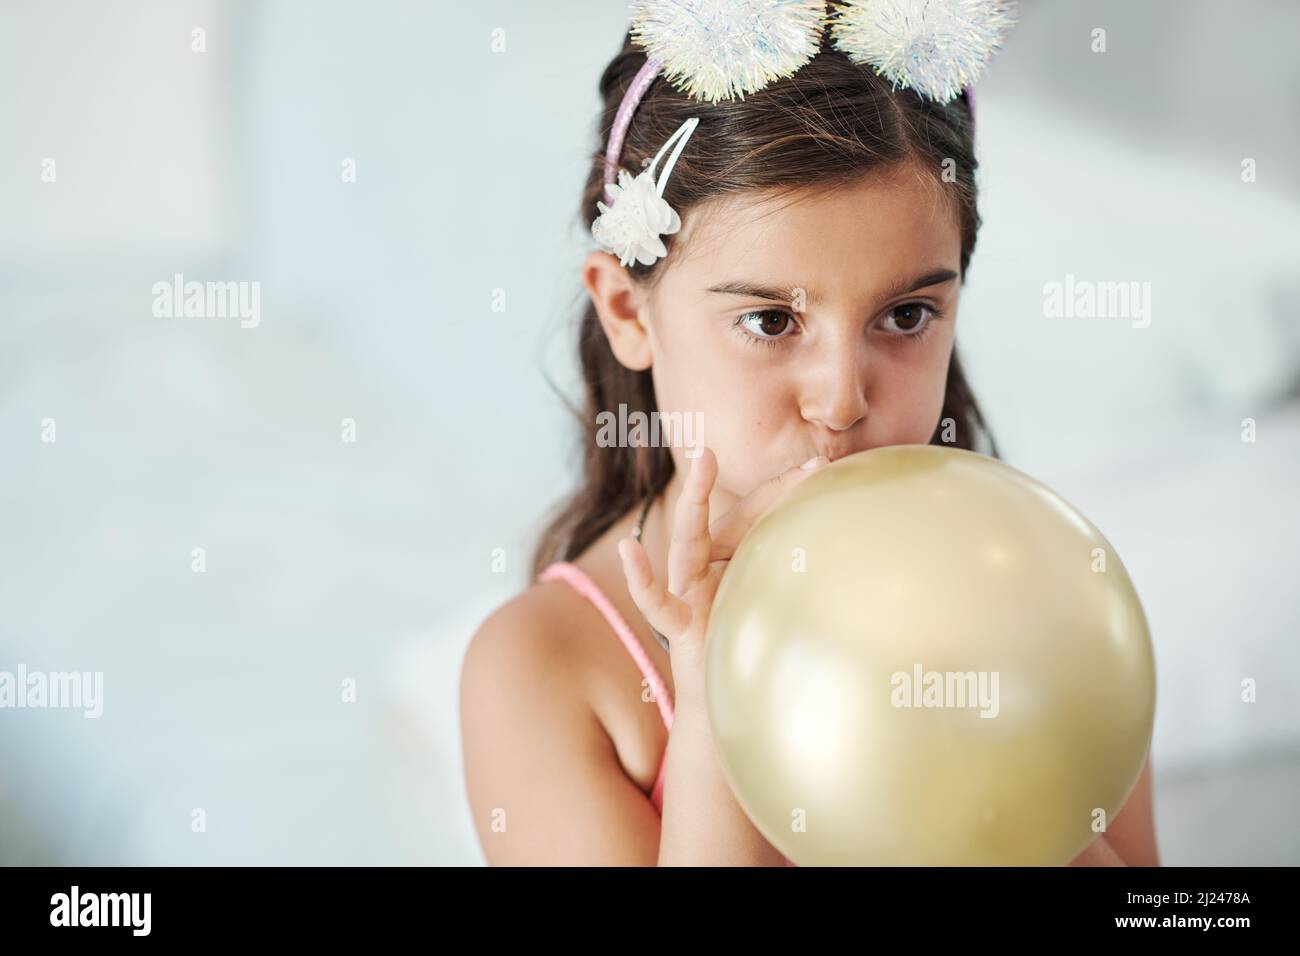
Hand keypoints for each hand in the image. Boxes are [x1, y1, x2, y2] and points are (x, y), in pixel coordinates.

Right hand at [616, 446, 829, 714]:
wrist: (732, 703)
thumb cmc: (756, 646)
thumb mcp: (782, 602)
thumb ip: (800, 569)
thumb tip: (853, 538)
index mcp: (731, 556)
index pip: (756, 513)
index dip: (783, 489)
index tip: (820, 467)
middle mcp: (706, 568)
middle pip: (724, 518)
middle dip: (739, 477)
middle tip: (743, 437)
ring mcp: (688, 593)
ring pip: (690, 542)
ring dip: (696, 501)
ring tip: (703, 461)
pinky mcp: (678, 625)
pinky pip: (655, 601)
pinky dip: (640, 577)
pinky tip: (629, 551)